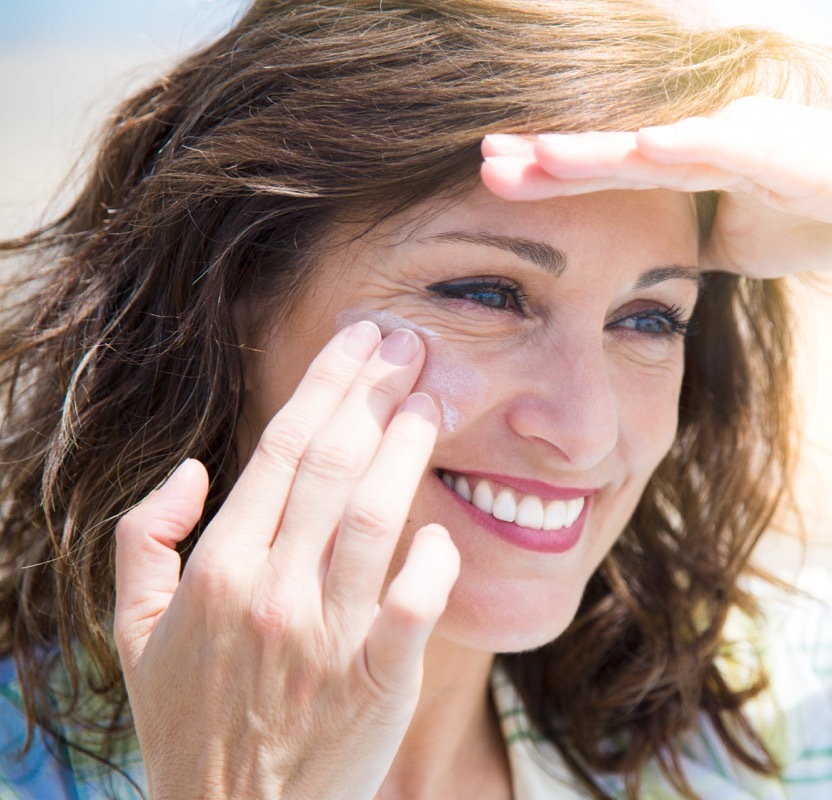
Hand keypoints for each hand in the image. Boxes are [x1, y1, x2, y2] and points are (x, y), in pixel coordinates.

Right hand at [113, 322, 458, 799]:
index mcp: (218, 569)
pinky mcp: (377, 682)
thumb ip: (143, 541)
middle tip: (414, 345)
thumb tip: (191, 469)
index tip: (363, 340)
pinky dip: (433, 559)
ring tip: (435, 401)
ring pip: (376, 518)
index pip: (280, 451)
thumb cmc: (191, 719)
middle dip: (377, 394)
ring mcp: (327, 638)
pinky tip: (442, 527)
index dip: (327, 386)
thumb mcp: (134, 632)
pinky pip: (416, 604)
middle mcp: (272, 592)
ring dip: (409, 451)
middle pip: (334, 466)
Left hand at [480, 96, 831, 276]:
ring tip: (524, 158)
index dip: (554, 173)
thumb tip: (659, 268)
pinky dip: (675, 152)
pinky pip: (722, 148)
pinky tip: (631, 154)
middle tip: (478, 160)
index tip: (491, 181)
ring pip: (653, 140)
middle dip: (547, 156)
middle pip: (616, 145)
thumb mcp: (751, 239)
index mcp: (704, 153)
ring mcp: (751, 135)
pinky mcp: (790, 148)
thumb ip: (701, 239)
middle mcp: (716, 133)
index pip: (614, 164)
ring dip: (588, 149)